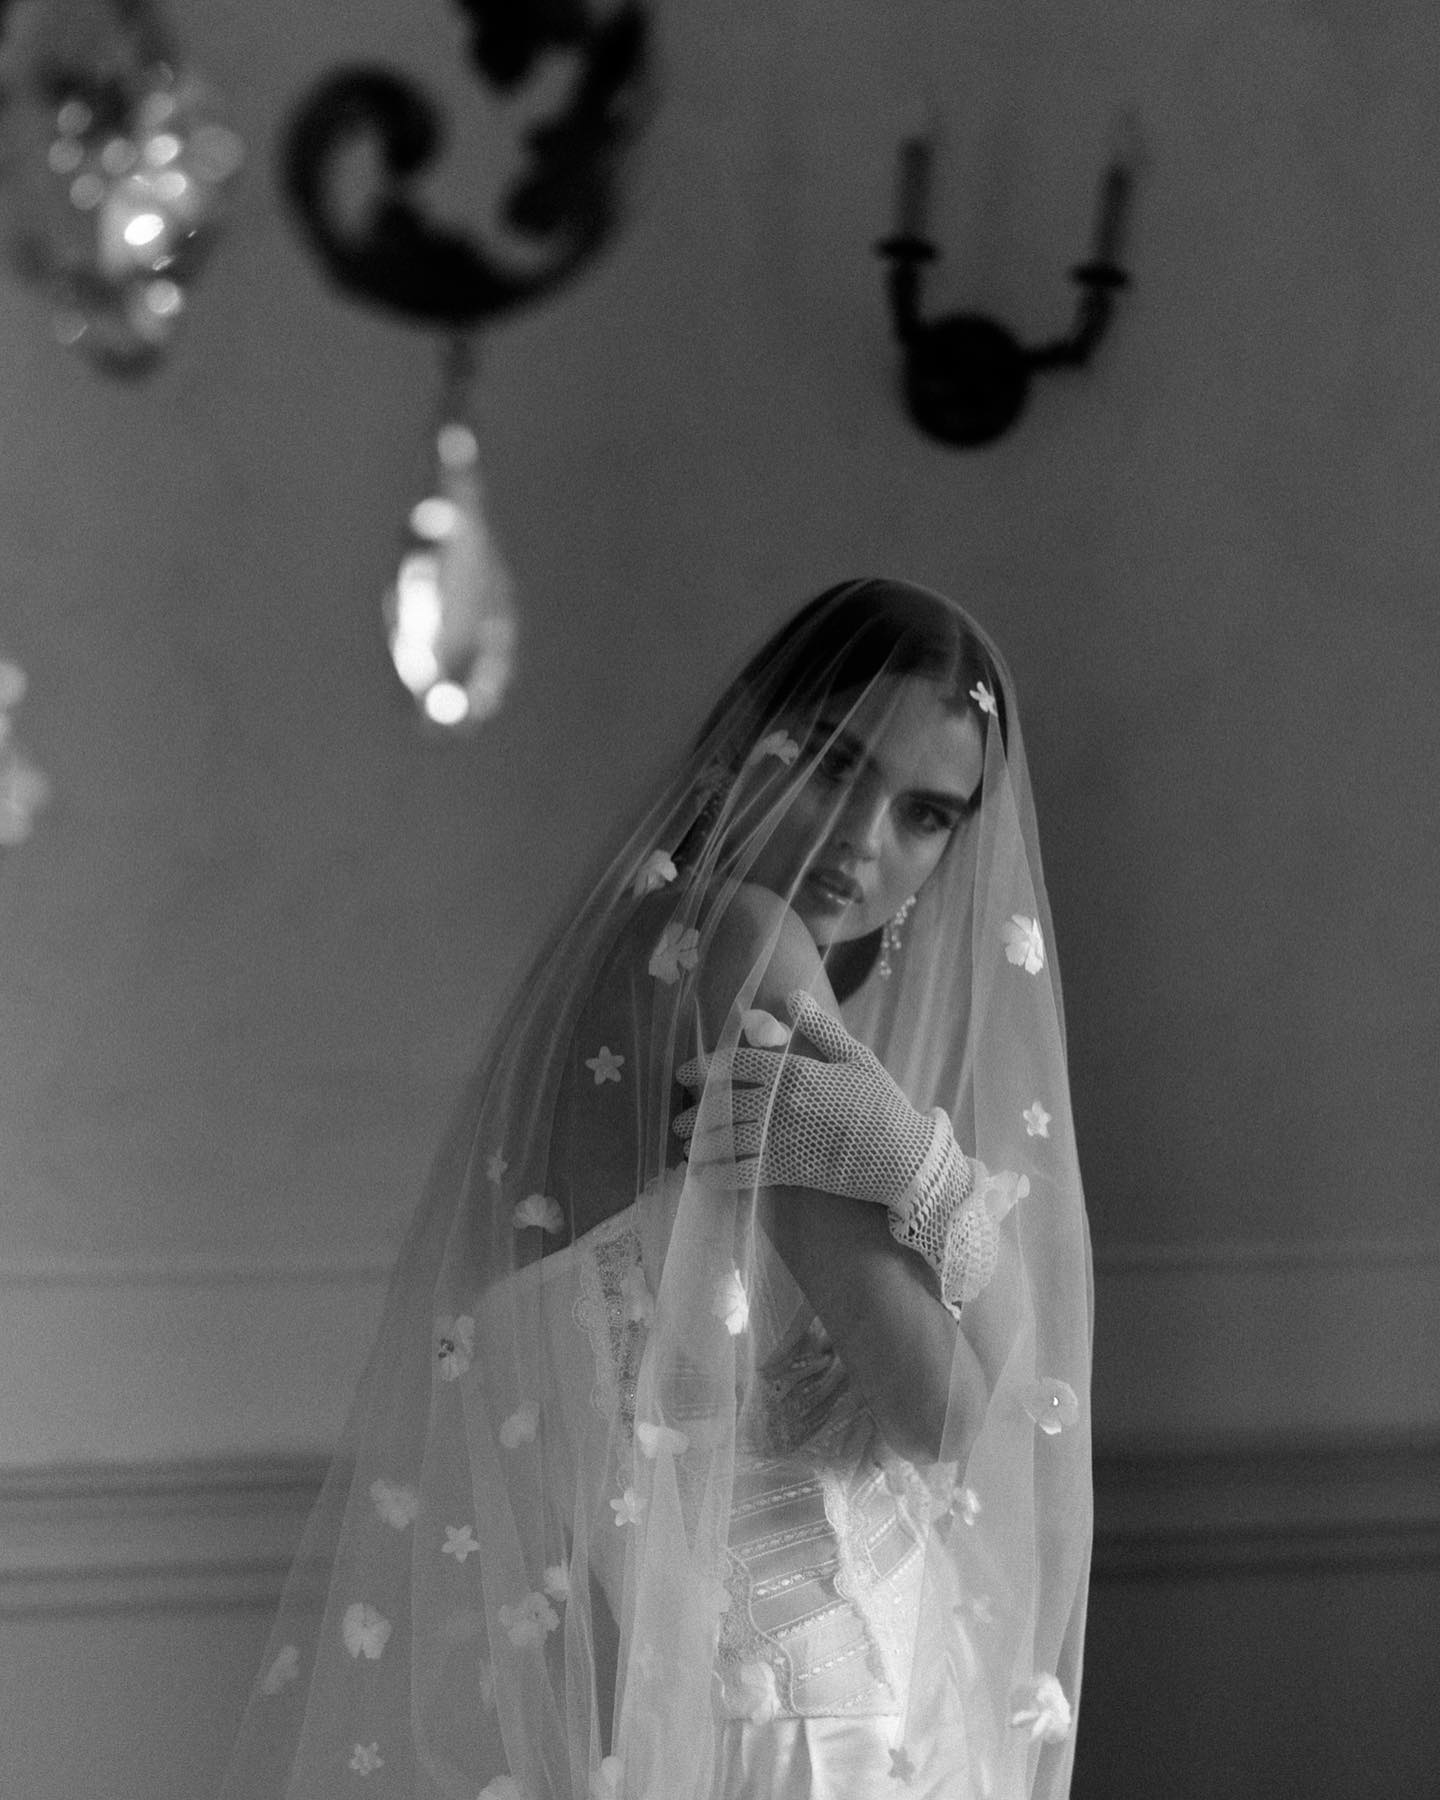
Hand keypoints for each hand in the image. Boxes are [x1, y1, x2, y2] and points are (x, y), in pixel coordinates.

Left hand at [672, 990, 944, 1209]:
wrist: (904, 1156)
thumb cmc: (883, 1103)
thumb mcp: (855, 1056)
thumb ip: (819, 1027)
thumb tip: (792, 994)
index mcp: (793, 1071)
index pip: (735, 1063)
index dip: (703, 1068)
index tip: (683, 1075)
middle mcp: (780, 1103)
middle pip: (722, 1103)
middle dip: (695, 1113)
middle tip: (679, 1120)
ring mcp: (781, 1139)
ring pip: (726, 1138)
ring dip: (700, 1143)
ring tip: (685, 1147)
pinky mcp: (789, 1172)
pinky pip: (742, 1172)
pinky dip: (718, 1174)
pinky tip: (703, 1175)